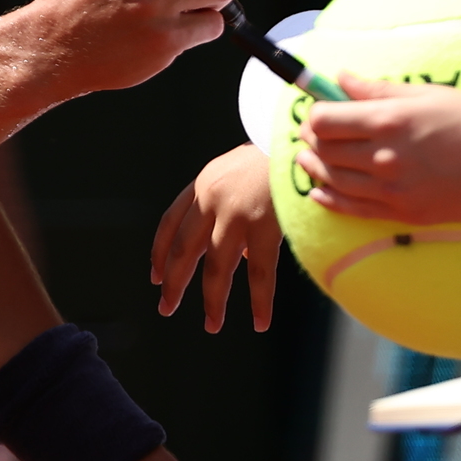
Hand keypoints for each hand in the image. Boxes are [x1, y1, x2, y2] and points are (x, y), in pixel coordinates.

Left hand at [153, 146, 282, 332]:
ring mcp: (236, 213)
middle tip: (166, 307)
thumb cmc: (280, 155)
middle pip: (184, 249)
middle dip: (174, 282)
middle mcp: (212, 198)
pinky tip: (260, 322)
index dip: (160, 252)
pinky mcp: (264, 226)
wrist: (304, 136)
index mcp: (204, 182)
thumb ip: (231, 207)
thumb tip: (239, 258)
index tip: (156, 277)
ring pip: (216, 268)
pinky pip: (260, 274)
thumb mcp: (243, 172)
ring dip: (212, 300)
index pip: (170, 222)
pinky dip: (259, 302)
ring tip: (212, 324)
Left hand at [292, 75, 460, 222]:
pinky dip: (329, 199)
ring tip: (308, 157)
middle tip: (310, 130)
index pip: (326, 119)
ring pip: (333, 180)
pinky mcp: (405, 214)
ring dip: (314, 167)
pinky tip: (318, 192)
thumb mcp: (432, 94)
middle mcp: (385, 157)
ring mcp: (393, 190)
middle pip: (325, 150)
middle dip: (311, 138)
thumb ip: (380, 89)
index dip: (314, 112)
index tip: (316, 106)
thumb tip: (341, 78)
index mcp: (390, 120)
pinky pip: (353, 210)